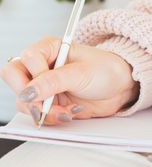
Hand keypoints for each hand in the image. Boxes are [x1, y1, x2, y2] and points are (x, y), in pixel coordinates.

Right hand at [0, 37, 138, 125]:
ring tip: (65, 112)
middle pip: (14, 78)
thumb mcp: (81, 73)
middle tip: (45, 107)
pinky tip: (68, 113)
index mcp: (49, 48)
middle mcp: (42, 66)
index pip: (26, 59)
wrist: (121, 87)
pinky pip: (36, 113)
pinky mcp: (49, 102)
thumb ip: (53, 81)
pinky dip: (50, 118)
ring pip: (23, 101)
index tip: (49, 87)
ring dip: (43, 111)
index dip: (35, 76)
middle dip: (30, 97)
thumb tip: (28, 92)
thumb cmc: (106, 70)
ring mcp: (44, 85)